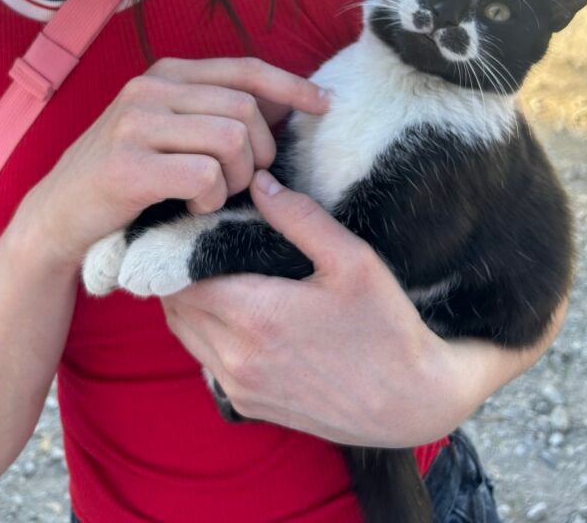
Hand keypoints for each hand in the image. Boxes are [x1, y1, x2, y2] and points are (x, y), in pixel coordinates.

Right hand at [14, 58, 330, 270]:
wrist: (56, 217)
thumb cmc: (127, 176)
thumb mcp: (170, 129)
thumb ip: (216, 110)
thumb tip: (288, 99)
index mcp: (166, 73)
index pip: (244, 69)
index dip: (291, 85)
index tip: (324, 104)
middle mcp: (150, 88)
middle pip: (245, 108)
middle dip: (261, 151)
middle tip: (245, 181)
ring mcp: (135, 124)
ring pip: (231, 139)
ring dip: (238, 178)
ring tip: (216, 195)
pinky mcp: (128, 165)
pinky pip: (205, 175)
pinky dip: (213, 199)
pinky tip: (196, 208)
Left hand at [162, 170, 458, 447]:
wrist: (412, 404)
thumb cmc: (387, 327)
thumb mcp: (352, 260)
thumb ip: (299, 217)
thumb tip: (258, 183)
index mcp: (254, 316)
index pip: (180, 276)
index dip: (179, 246)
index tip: (195, 221)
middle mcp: (235, 357)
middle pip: (175, 305)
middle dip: (180, 271)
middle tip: (201, 239)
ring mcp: (238, 386)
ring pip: (184, 334)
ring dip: (190, 301)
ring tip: (215, 269)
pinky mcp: (247, 404)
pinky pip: (204, 359)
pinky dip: (205, 331)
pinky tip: (235, 309)